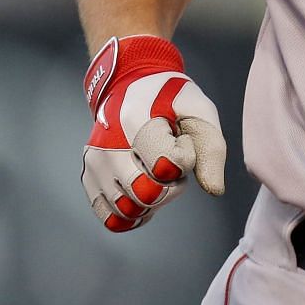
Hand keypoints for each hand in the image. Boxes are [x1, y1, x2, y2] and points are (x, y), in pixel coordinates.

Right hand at [81, 35, 226, 231]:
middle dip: (171, 185)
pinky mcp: (89, 181)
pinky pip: (114, 219)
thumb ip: (212, 147)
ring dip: (153, 200)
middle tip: (170, 161)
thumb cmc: (168, 98)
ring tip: (155, 173)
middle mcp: (106, 147)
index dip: (185, 157)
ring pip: (130, 211)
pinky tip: (143, 191)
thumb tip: (214, 189)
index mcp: (134, 122)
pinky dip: (134, 213)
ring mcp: (95, 166)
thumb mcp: (198, 109)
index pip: (169, 165)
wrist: (129, 85)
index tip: (180, 139)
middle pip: (148, 195)